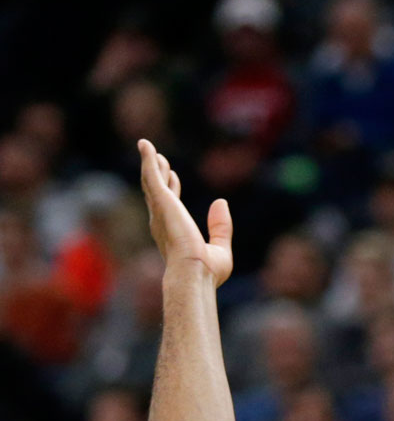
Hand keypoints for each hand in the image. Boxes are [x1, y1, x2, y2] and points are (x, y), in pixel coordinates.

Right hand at [138, 139, 232, 285]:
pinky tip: (146, 146)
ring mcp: (161, 211)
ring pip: (152, 181)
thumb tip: (221, 202)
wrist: (195, 274)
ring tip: (148, 148)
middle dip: (158, 174)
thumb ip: (221, 226)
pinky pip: (152, 175)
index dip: (172, 190)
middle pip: (157, 192)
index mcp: (175, 232)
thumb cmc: (206, 272)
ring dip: (151, 164)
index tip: (174, 176)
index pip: (171, 206)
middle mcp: (163, 221)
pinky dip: (148, 160)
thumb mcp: (220, 248)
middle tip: (160, 159)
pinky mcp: (163, 202)